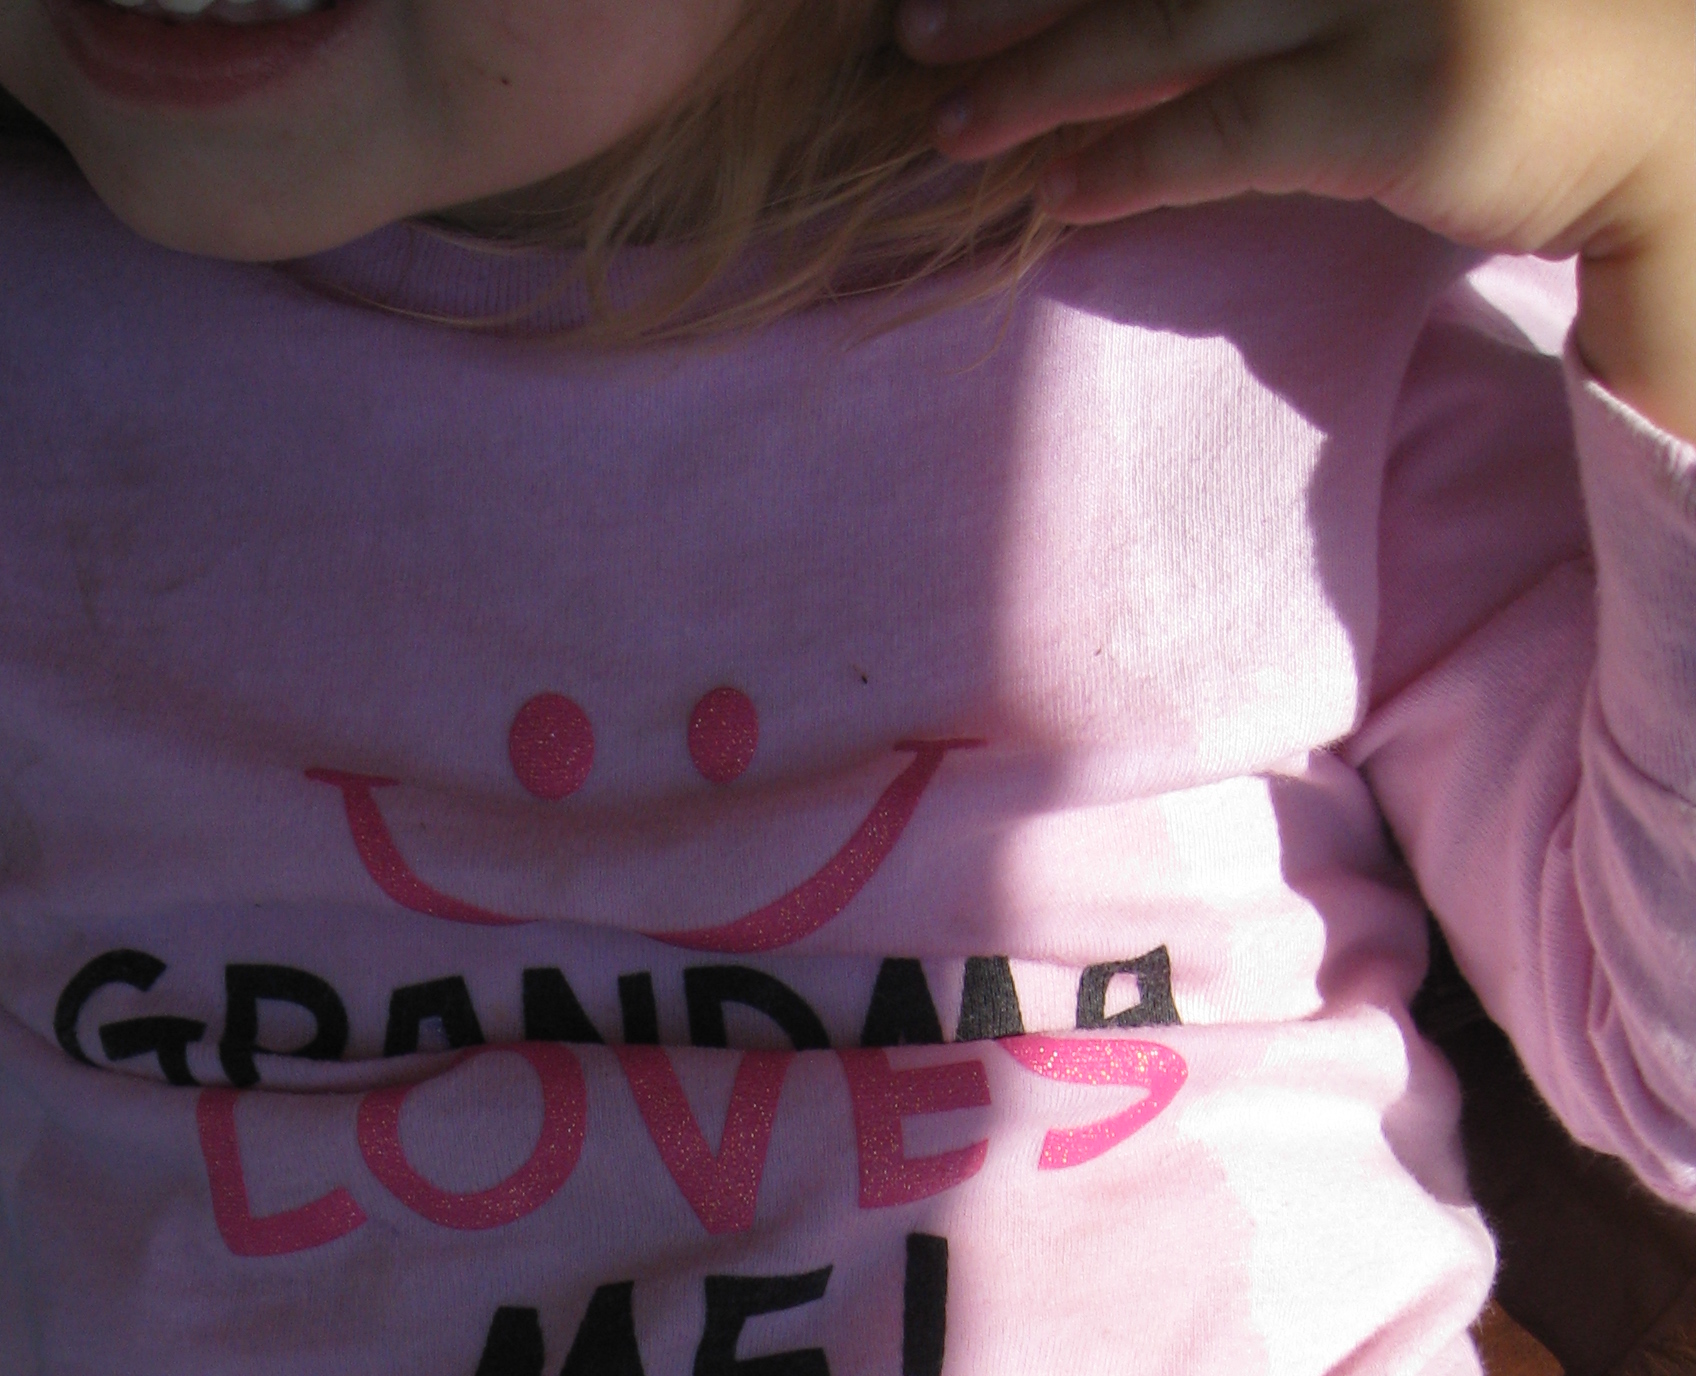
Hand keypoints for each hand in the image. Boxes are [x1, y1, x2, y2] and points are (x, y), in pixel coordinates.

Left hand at [896, 0, 1694, 267]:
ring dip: (1043, 75)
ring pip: (1169, 23)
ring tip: (950, 121)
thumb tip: (1132, 23)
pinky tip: (1057, 193)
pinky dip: (1131, 163)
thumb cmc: (1519, 28)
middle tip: (914, 26)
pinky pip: (1230, 133)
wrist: (1665, 108)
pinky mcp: (1402, 99)